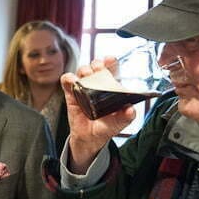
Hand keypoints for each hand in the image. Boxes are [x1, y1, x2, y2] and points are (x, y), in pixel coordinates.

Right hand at [61, 57, 134, 173]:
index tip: (110, 59)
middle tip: (98, 69)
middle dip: (97, 64)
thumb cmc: (105, 128)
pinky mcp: (71, 94)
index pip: (112, 70)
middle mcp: (97, 85)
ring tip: (86, 77)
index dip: (111, 62)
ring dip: (84, 70)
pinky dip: (68, 78)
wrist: (89, 139)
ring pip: (82, 70)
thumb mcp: (118, 123)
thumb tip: (131, 110)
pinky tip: (72, 81)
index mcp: (111, 88)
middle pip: (96, 66)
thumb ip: (126, 117)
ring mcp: (84, 88)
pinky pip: (67, 81)